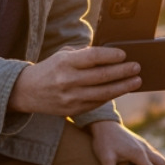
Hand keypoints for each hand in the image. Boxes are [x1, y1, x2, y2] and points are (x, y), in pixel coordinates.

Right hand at [7, 46, 139, 115]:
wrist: (27, 91)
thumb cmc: (50, 68)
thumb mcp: (62, 56)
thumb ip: (84, 54)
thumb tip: (111, 55)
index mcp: (64, 62)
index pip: (92, 57)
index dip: (110, 55)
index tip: (124, 54)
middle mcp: (67, 80)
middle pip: (101, 76)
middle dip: (122, 72)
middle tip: (137, 67)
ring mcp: (70, 97)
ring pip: (102, 93)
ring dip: (122, 87)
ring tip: (136, 81)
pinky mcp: (72, 110)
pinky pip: (97, 103)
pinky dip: (111, 96)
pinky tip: (122, 90)